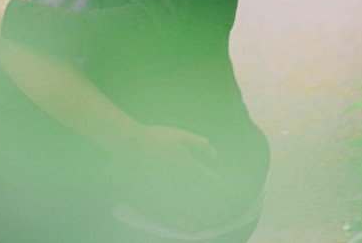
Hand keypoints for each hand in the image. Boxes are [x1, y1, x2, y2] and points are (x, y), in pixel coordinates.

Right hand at [113, 125, 237, 230]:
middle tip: (231, 215)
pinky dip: (188, 225)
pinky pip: (175, 220)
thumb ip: (199, 144)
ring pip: (195, 215)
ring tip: (217, 223)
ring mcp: (169, 197)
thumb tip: (215, 155)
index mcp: (191, 168)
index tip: (235, 198)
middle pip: (209, 204)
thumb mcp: (179, 135)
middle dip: (222, 211)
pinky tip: (194, 226)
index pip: (217, 187)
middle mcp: (183, 186)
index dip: (229, 195)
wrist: (125, 146)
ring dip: (209, 220)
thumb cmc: (152, 138)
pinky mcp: (156, 203)